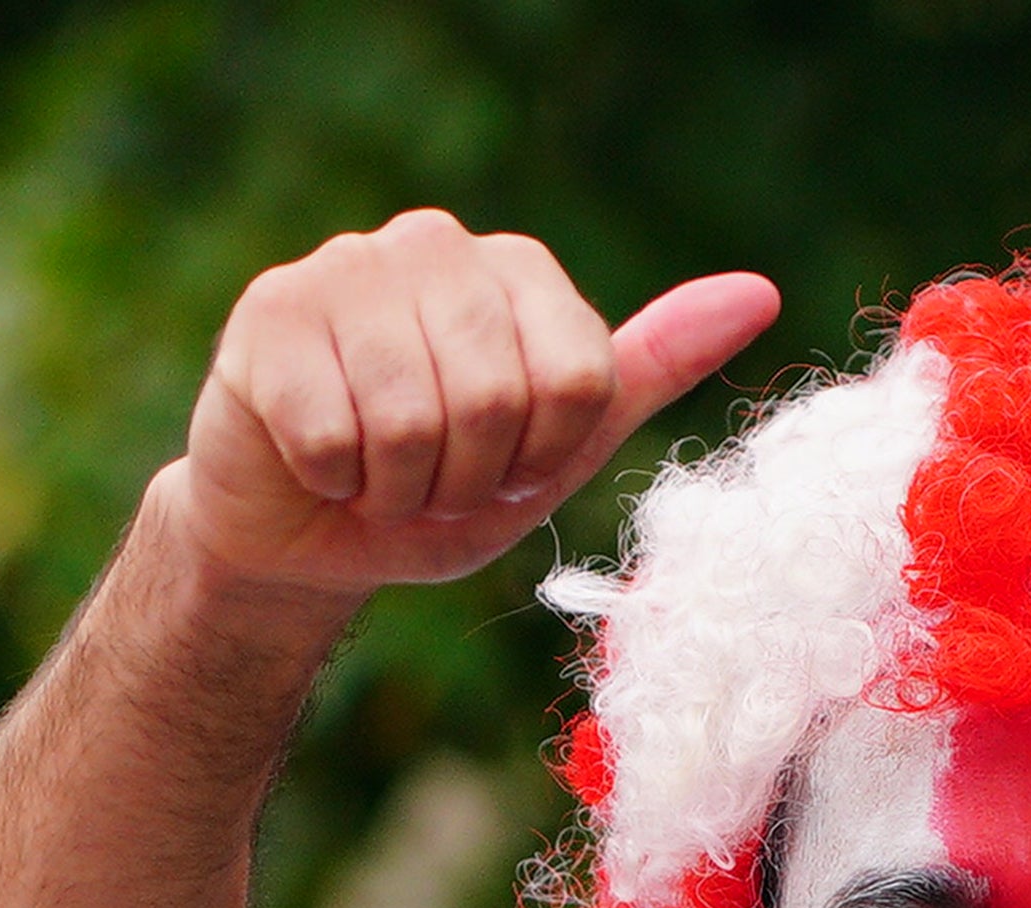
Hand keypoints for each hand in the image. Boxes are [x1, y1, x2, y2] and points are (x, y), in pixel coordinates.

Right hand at [169, 211, 781, 599]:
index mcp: (517, 270)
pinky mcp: (272, 312)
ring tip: (370, 472)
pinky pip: (331, 431)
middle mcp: (436, 243)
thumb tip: (759, 295)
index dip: (537, 461)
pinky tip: (314, 460)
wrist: (301, 540)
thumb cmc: (432, 492)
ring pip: (410, 418)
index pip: (576, 381)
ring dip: (392, 488)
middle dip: (461, 480)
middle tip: (425, 481)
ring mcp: (348, 267)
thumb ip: (645, 373)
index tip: (499, 470)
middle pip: (495, 398)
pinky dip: (329, 479)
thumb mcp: (556, 449)